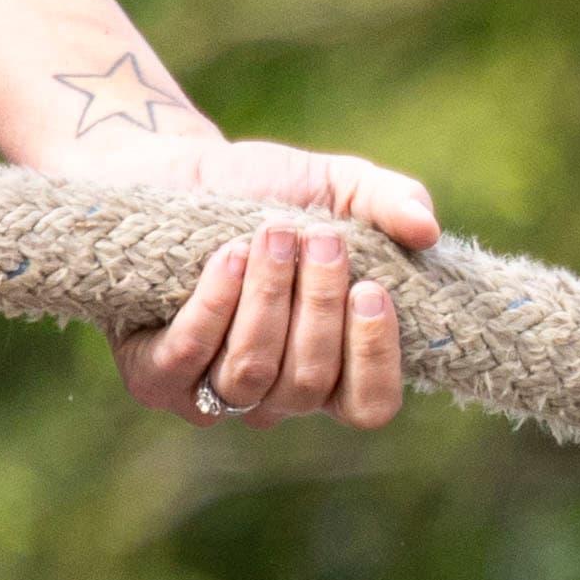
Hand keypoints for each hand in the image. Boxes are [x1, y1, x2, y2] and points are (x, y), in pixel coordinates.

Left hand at [90, 138, 442, 433]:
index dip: (374, 360)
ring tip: (274, 234)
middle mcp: (273, 395)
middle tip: (321, 238)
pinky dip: (216, 304)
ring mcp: (210, 393)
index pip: (367, 406)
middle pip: (308, 383)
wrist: (169, 173)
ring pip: (251, 371)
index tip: (371, 290)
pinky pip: (189, 357)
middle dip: (319, 306)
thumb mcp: (339, 184)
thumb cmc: (264, 189)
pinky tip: (231, 256)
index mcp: (331, 368)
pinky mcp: (152, 375)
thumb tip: (427, 230)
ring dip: (269, 298)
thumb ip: (392, 201)